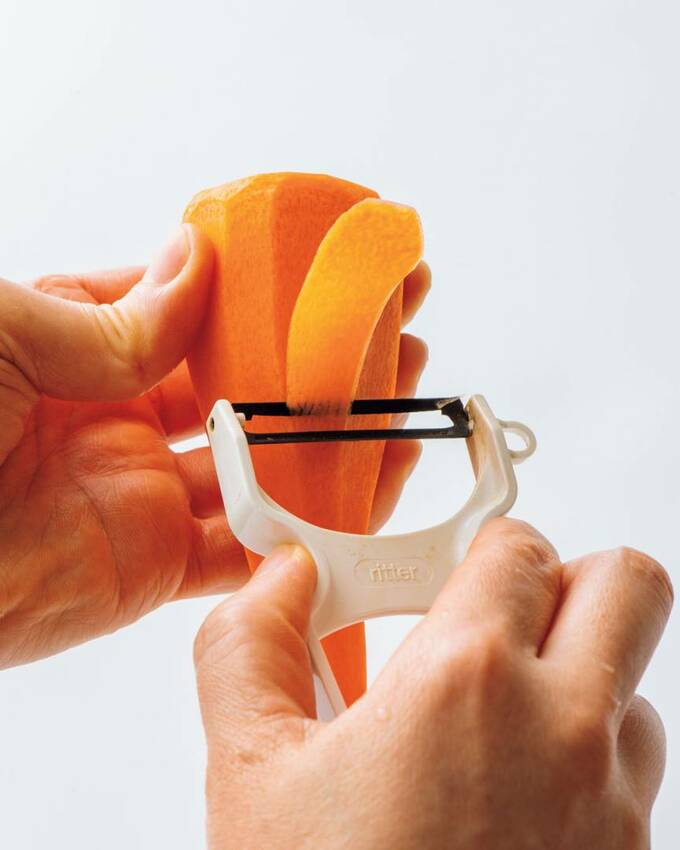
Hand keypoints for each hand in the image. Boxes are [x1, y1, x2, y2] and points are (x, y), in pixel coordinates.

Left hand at [0, 227, 428, 666]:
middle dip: (317, 365)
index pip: (196, 315)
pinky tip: (358, 498)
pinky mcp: (152, 568)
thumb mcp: (3, 330)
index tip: (330, 274)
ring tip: (399, 408)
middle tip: (389, 335)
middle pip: (244, 390)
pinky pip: (244, 550)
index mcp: (81, 347)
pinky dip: (301, 532)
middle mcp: (121, 418)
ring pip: (260, 470)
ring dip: (329, 445)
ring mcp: (143, 494)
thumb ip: (112, 315)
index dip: (264, 295)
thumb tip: (193, 257)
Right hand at [194, 519, 672, 849]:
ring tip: (493, 721)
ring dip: (575, 677)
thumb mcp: (249, 774)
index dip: (480, 545)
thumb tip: (280, 578)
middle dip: (571, 578)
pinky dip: (588, 754)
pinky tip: (512, 794)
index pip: (518, 546)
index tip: (451, 567)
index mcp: (469, 682)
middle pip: (628, 584)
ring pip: (631, 682)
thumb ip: (249, 645)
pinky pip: (634, 768)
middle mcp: (565, 730)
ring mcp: (616, 804)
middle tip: (506, 610)